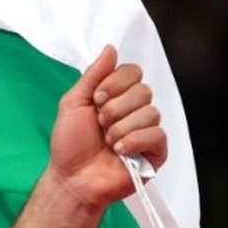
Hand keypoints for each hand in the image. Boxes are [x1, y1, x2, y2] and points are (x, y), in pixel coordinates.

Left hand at [46, 45, 167, 211]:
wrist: (72, 178)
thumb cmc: (70, 145)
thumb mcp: (73, 103)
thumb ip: (93, 75)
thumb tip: (110, 48)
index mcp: (118, 96)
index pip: (133, 72)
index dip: (115, 84)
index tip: (97, 100)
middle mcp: (135, 110)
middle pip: (143, 91)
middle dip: (115, 110)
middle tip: (100, 126)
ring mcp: (147, 131)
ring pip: (150, 113)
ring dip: (120, 129)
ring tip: (107, 143)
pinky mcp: (155, 152)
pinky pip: (157, 134)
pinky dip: (134, 141)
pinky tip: (120, 152)